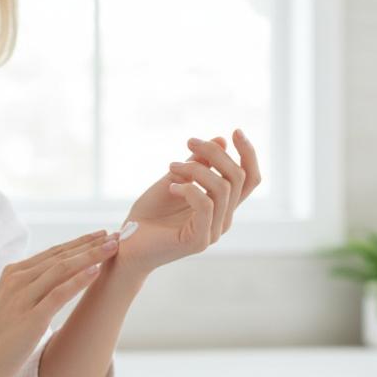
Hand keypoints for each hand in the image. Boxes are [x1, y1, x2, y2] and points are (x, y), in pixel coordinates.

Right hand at [0, 230, 119, 376]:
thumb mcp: (12, 304)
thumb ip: (29, 290)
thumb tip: (52, 286)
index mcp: (13, 274)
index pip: (53, 253)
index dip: (79, 243)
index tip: (101, 236)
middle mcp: (17, 280)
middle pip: (61, 256)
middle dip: (90, 244)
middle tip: (116, 235)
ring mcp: (23, 297)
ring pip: (62, 269)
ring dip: (90, 256)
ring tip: (113, 247)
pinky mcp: (30, 317)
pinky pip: (58, 294)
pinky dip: (78, 280)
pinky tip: (96, 270)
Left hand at [112, 129, 261, 279]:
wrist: (127, 244)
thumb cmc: (149, 214)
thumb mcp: (174, 180)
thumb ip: (197, 164)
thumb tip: (221, 140)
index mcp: (221, 206)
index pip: (249, 179)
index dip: (248, 154)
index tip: (234, 132)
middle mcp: (223, 219)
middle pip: (237, 178)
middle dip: (214, 153)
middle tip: (189, 141)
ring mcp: (213, 231)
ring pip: (222, 189)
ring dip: (195, 169)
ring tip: (171, 167)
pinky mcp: (199, 240)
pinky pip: (206, 205)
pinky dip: (189, 189)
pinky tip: (171, 188)